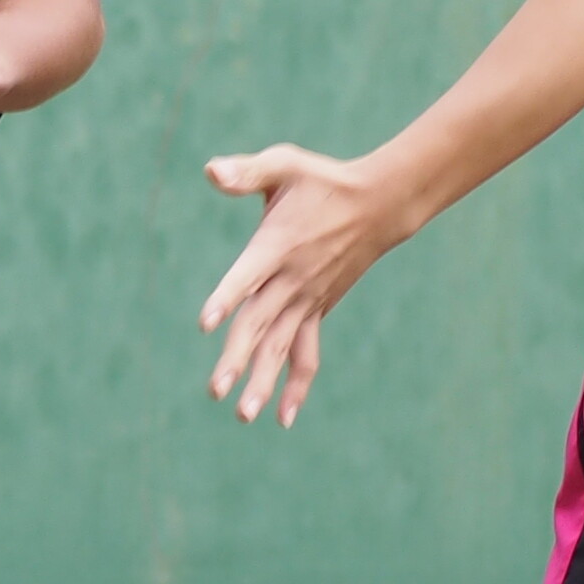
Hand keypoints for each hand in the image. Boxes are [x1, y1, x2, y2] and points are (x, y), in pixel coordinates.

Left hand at [198, 144, 412, 425]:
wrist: (379, 205)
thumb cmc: (323, 181)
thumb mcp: (285, 165)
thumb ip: (246, 171)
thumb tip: (210, 170)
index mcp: (276, 245)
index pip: (247, 275)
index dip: (226, 297)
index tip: (204, 323)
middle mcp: (291, 279)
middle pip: (259, 323)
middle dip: (237, 358)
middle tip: (215, 391)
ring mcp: (306, 299)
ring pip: (282, 348)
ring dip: (263, 382)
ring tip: (242, 415)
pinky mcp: (316, 310)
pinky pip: (307, 354)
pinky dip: (297, 385)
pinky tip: (283, 418)